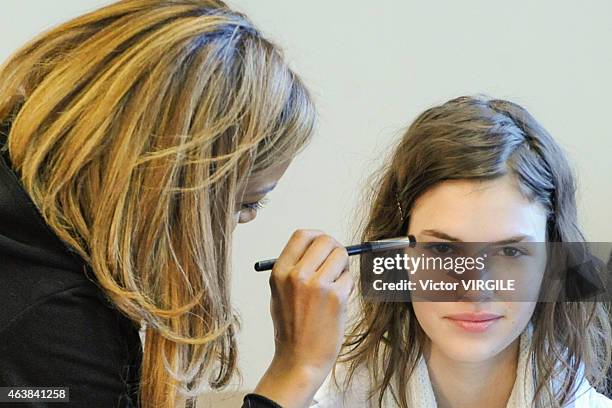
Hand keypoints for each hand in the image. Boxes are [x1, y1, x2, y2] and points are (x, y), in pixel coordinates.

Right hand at [254, 230, 353, 407]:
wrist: (299, 360)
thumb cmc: (291, 329)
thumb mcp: (280, 294)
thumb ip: (295, 269)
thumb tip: (320, 247)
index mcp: (280, 272)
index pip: (302, 235)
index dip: (317, 236)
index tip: (324, 244)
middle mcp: (296, 275)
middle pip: (325, 240)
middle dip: (335, 248)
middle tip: (337, 262)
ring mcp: (317, 285)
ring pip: (341, 256)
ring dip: (343, 268)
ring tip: (335, 287)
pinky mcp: (336, 296)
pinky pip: (349, 279)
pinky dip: (347, 287)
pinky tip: (337, 303)